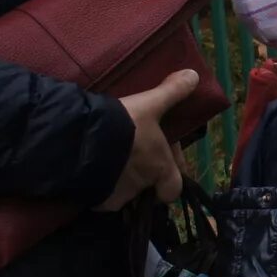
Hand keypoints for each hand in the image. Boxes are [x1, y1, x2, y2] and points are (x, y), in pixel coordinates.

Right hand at [102, 68, 200, 209]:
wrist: (81, 140)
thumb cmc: (123, 123)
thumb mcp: (149, 104)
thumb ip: (172, 92)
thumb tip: (194, 75)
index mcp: (160, 168)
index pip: (174, 189)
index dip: (170, 180)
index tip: (162, 165)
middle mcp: (142, 187)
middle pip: (147, 188)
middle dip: (142, 176)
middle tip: (130, 156)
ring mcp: (118, 197)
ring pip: (123, 193)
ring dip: (119, 180)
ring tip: (107, 159)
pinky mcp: (95, 201)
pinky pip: (100, 198)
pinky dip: (98, 187)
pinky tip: (89, 170)